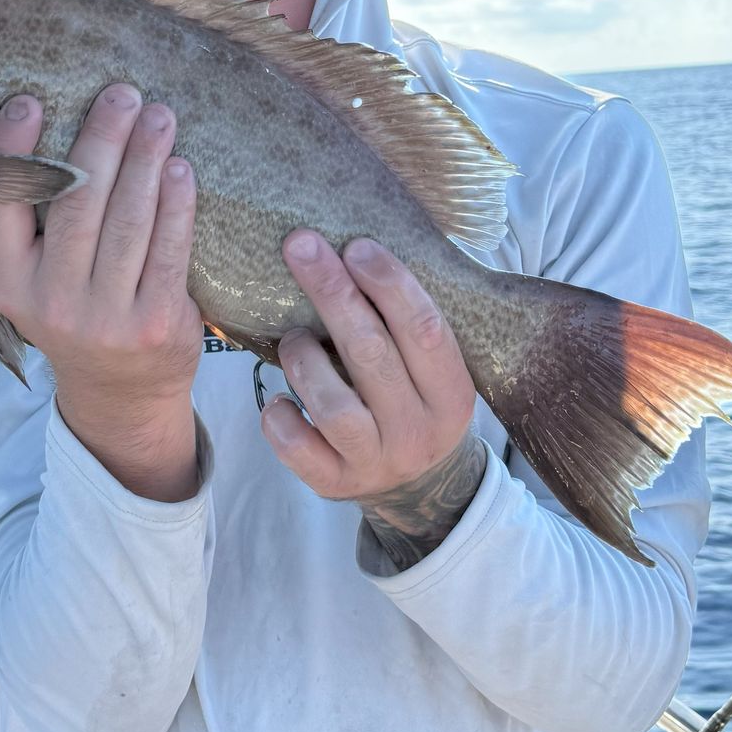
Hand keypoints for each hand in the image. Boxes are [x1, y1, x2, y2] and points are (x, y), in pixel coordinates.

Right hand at [0, 87, 202, 500]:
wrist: (122, 396)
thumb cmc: (79, 315)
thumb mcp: (35, 283)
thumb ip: (33, 226)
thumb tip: (45, 127)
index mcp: (11, 282)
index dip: (11, 150)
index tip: (29, 99)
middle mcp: (50, 300)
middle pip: (76, 202)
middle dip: (102, 139)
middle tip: (123, 94)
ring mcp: (104, 316)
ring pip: (126, 220)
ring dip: (145, 159)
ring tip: (159, 117)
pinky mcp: (154, 323)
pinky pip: (168, 249)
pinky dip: (176, 203)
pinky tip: (181, 169)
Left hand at [263, 234, 484, 567]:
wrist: (419, 488)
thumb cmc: (415, 401)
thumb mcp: (434, 372)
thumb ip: (410, 324)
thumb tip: (361, 244)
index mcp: (453, 396)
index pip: (425, 331)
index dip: (391, 284)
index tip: (357, 245)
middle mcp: (418, 432)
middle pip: (371, 354)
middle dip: (333, 292)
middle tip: (301, 246)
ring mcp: (376, 462)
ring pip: (331, 405)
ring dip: (303, 357)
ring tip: (293, 338)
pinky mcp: (335, 484)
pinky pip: (296, 447)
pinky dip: (279, 415)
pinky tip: (279, 398)